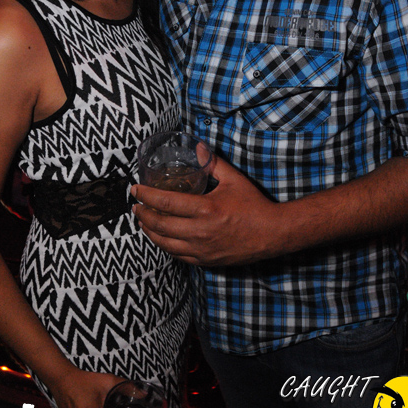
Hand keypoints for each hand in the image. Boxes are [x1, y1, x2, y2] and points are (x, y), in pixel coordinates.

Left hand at [131, 156, 279, 265]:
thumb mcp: (234, 180)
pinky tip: (161, 237)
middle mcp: (200, 231)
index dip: (146, 195)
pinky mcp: (205, 260)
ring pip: (164, 243)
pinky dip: (165, 245)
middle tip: (136, 206)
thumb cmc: (254, 205)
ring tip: (143, 221)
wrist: (272, 234)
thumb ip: (213, 163)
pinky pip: (177, 255)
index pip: (165, 201)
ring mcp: (201, 249)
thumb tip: (198, 147)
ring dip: (149, 231)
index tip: (135, 190)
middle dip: (142, 214)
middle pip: (159, 224)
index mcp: (205, 209)